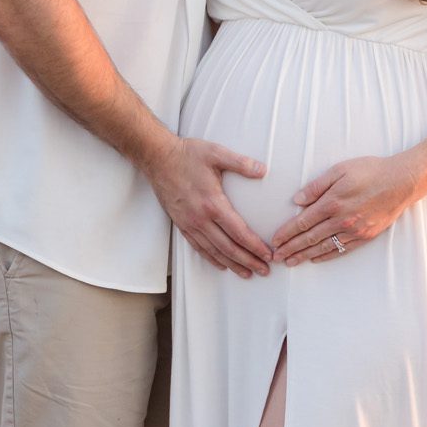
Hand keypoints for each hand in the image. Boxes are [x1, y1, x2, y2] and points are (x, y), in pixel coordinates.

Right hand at [147, 135, 273, 277]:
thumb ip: (241, 163)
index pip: (239, 232)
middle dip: (248, 261)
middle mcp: (200, 218)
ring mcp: (189, 223)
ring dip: (232, 264)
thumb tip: (263, 170)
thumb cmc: (187, 155)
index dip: (255, 246)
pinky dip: (211, 258)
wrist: (158, 159)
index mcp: (212, 203)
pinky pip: (198, 247)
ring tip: (247, 273)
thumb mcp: (216, 153)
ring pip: (214, 251)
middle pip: (229, 248)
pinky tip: (221, 264)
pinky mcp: (181, 224)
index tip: (268, 255)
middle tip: (264, 270)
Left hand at [271, 155, 415, 264]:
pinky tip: (315, 259)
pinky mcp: (365, 236)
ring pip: (323, 246)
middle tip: (275, 257)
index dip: (286, 232)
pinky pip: (341, 249)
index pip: (302, 222)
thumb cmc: (370, 171)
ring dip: (304, 255)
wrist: (401, 182)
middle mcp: (341, 220)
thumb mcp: (340, 170)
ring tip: (290, 262)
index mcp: (332, 202)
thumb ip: (316, 186)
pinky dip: (326, 255)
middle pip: (309, 238)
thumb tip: (297, 200)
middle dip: (290, 248)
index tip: (274, 241)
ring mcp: (354, 231)